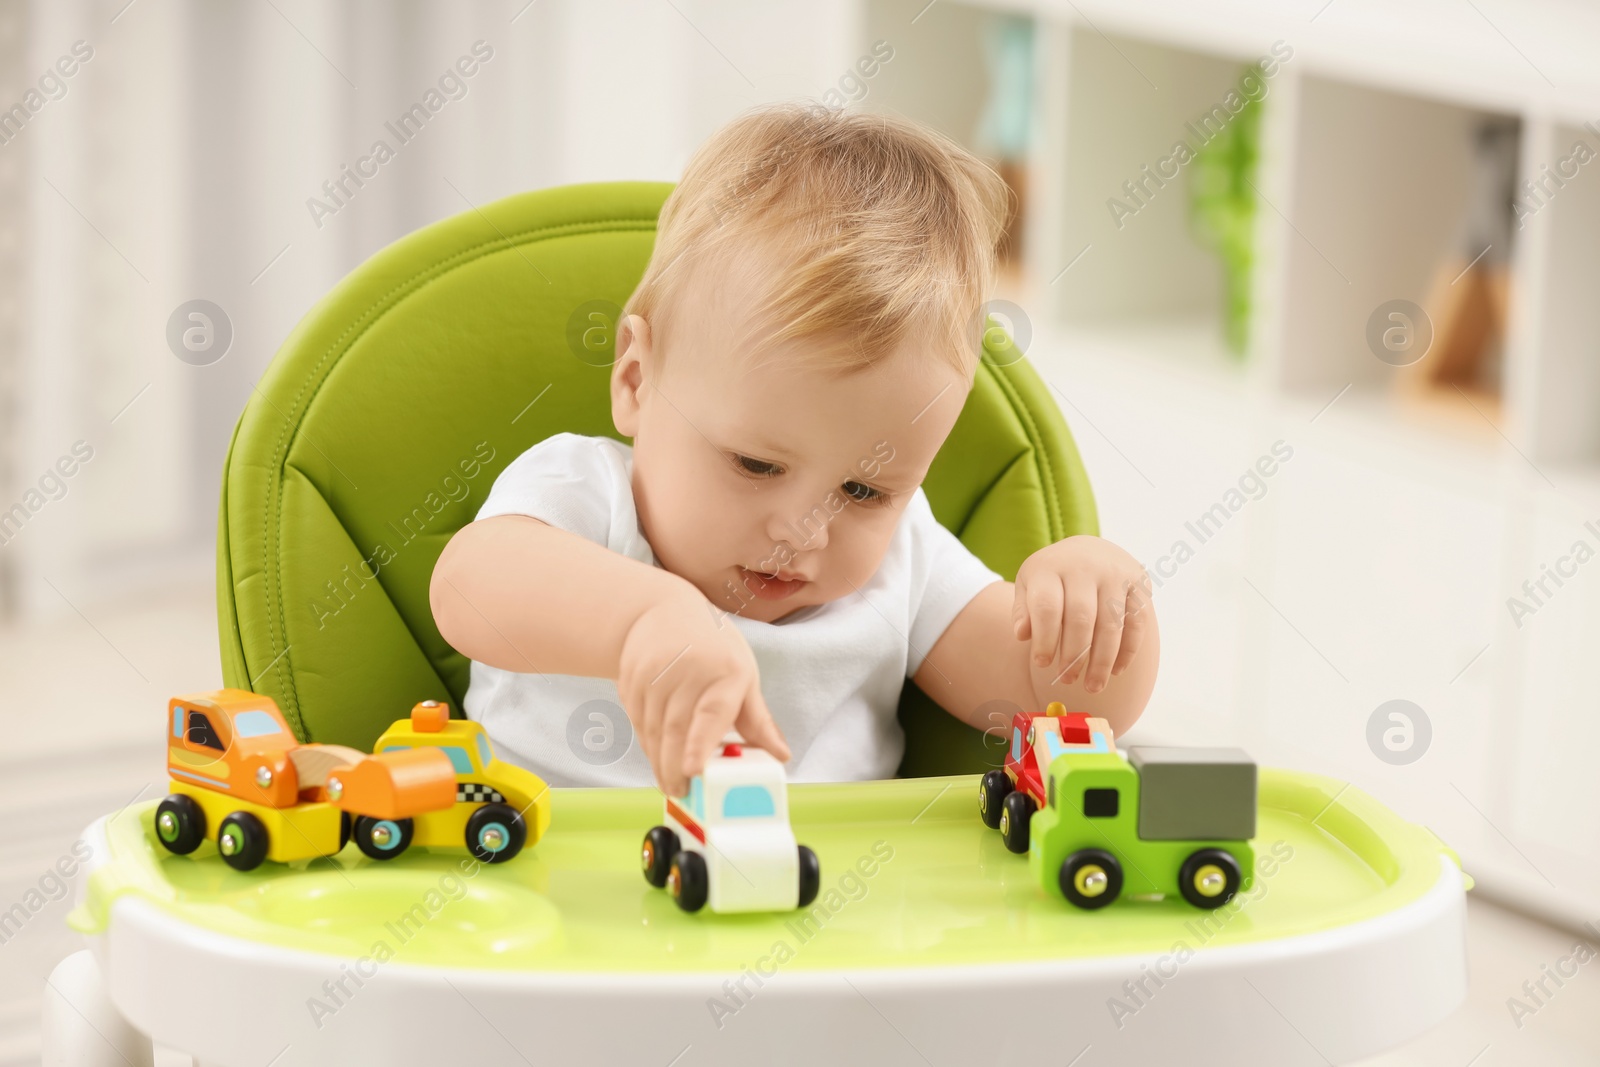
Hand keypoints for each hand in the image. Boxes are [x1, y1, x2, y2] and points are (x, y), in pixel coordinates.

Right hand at [617, 591, 790, 795]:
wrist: (661, 609)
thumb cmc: (712, 646)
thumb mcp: (743, 675)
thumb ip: (757, 720)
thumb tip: (781, 755)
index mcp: (726, 670)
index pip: (711, 712)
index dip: (701, 743)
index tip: (694, 770)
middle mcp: (688, 670)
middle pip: (676, 729)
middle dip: (676, 768)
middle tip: (682, 793)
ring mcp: (654, 673)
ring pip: (652, 730)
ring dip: (659, 761)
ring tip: (670, 784)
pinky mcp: (630, 679)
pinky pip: (637, 721)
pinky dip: (646, 743)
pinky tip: (656, 755)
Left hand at [1012, 535, 1152, 693]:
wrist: (1088, 549)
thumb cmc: (1054, 576)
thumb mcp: (1029, 584)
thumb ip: (1023, 609)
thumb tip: (1022, 635)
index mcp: (1051, 567)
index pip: (1047, 607)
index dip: (1045, 640)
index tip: (1042, 664)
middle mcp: (1085, 567)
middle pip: (1081, 618)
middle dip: (1074, 656)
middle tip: (1066, 680)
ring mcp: (1115, 574)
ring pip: (1111, 624)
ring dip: (1102, 661)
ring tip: (1093, 686)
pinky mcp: (1138, 583)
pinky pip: (1136, 622)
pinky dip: (1128, 651)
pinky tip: (1116, 670)